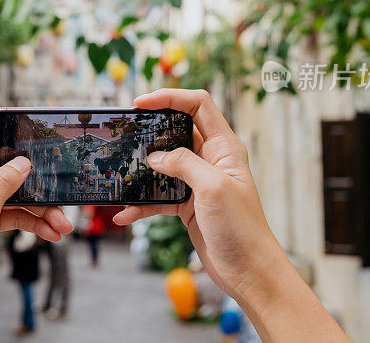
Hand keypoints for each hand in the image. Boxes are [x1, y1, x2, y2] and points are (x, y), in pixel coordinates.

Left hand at [0, 113, 72, 341]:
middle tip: (61, 193)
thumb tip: (22, 161)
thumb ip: (1, 184)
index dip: (3, 121)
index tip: (30, 128)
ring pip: (18, 194)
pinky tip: (51, 234)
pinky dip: (34, 222)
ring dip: (42, 207)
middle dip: (38, 177)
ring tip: (63, 226)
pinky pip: (16, 214)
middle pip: (11, 165)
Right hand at [114, 89, 347, 341]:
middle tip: (125, 132)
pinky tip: (124, 214)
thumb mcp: (212, 188)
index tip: (141, 103)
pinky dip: (141, 203)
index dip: (170, 97)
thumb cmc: (241, 228)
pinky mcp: (188, 205)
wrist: (249, 272)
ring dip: (142, 169)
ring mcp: (198, 182)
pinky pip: (159, 197)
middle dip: (151, 130)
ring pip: (164, 164)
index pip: (198, 105)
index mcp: (224, 147)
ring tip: (119, 170)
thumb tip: (154, 157)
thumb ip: (183, 164)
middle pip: (176, 131)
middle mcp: (211, 160)